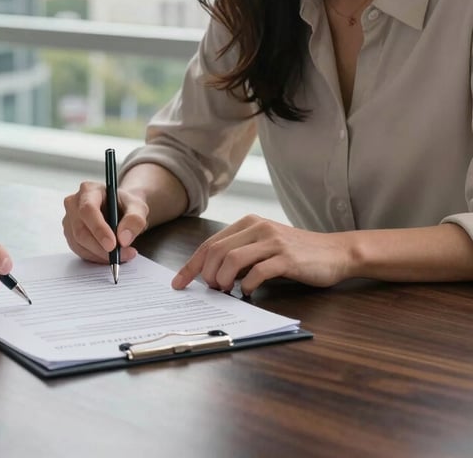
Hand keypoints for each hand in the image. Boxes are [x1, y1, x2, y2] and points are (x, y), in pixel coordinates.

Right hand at [62, 180, 147, 263]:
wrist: (120, 211)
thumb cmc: (126, 205)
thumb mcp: (138, 207)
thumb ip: (134, 220)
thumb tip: (123, 238)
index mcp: (89, 190)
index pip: (88, 209)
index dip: (99, 229)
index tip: (113, 245)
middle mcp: (74, 203)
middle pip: (81, 229)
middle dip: (101, 247)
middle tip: (121, 255)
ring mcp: (70, 220)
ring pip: (79, 243)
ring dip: (100, 254)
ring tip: (121, 254)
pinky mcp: (70, 235)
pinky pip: (80, 251)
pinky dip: (96, 257)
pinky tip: (110, 255)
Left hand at [172, 215, 352, 294]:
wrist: (336, 252)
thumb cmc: (296, 253)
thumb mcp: (264, 247)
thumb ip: (240, 255)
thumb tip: (212, 275)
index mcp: (248, 223)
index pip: (210, 243)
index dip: (191, 265)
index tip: (179, 283)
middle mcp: (257, 228)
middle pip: (217, 251)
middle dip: (206, 274)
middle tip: (211, 290)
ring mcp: (273, 242)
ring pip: (232, 259)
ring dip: (222, 279)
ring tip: (225, 291)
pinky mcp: (287, 258)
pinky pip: (258, 272)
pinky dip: (247, 285)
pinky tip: (248, 292)